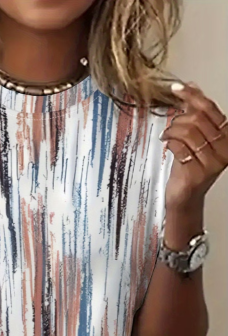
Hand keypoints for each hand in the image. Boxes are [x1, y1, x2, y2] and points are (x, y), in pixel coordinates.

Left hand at [160, 81, 227, 210]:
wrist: (186, 195)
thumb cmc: (190, 166)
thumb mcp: (196, 137)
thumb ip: (196, 113)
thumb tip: (192, 86)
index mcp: (227, 136)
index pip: (210, 109)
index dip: (192, 96)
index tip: (177, 88)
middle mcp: (224, 148)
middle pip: (197, 119)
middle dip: (178, 119)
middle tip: (171, 127)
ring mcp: (212, 161)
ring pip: (187, 131)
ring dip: (172, 131)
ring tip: (168, 136)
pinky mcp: (198, 171)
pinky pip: (179, 147)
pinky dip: (170, 143)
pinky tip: (168, 146)